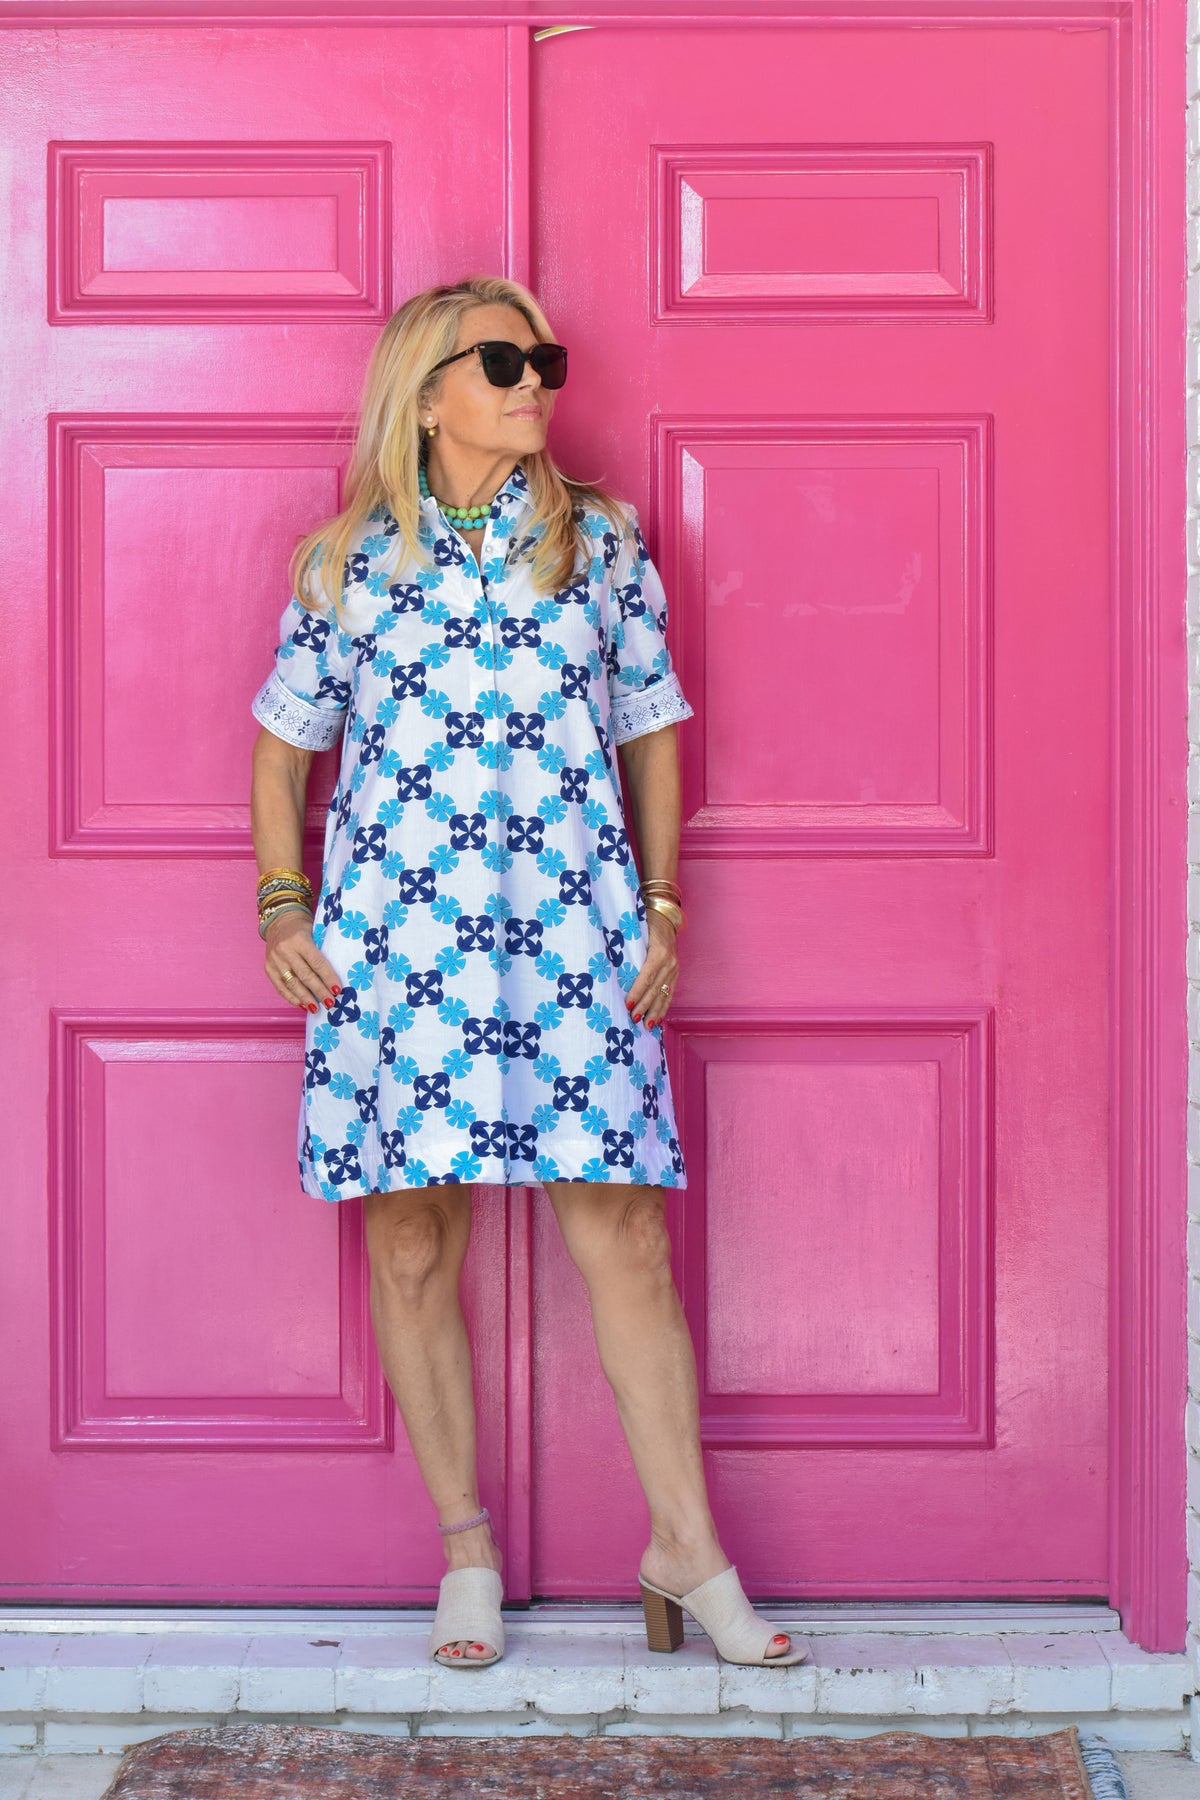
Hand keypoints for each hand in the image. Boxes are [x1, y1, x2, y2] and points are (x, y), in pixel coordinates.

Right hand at [264, 910, 342, 1013]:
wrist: (279, 921)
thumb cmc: (302, 928)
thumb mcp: (314, 932)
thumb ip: (321, 951)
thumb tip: (334, 977)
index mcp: (300, 939)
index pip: (317, 962)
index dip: (328, 977)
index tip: (338, 990)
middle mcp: (285, 950)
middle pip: (305, 975)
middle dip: (319, 991)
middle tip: (330, 1003)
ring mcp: (274, 960)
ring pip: (292, 984)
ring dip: (306, 998)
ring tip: (317, 1008)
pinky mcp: (268, 968)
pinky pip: (280, 987)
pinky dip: (292, 998)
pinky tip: (302, 1005)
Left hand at [625, 910, 678, 1028]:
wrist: (665, 916)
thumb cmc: (645, 922)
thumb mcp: (636, 930)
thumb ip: (628, 948)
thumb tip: (609, 966)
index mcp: (659, 952)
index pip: (646, 976)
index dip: (637, 992)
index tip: (627, 1005)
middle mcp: (670, 962)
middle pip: (655, 989)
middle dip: (644, 1006)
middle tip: (633, 1020)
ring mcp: (675, 968)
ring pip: (664, 994)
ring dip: (655, 1011)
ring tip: (647, 1026)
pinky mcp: (676, 973)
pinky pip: (670, 993)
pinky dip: (664, 1007)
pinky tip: (658, 1019)